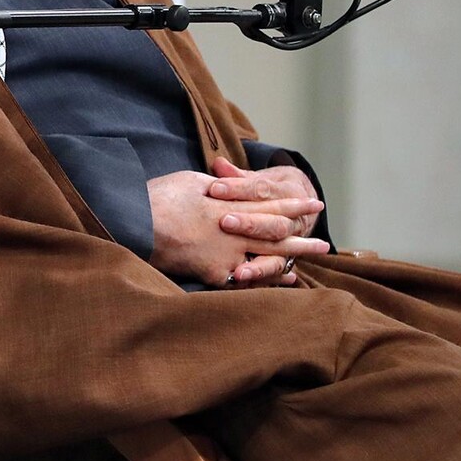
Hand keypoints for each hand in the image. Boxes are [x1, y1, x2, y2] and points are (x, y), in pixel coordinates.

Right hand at [147, 168, 326, 287]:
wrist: (136, 224)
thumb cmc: (157, 198)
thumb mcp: (187, 181)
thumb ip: (212, 184)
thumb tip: (225, 182)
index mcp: (227, 202)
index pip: (268, 202)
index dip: (293, 204)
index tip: (314, 204)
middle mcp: (234, 228)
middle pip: (275, 231)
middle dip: (301, 235)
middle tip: (324, 242)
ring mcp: (227, 251)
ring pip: (267, 256)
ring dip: (292, 257)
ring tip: (311, 259)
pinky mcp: (215, 272)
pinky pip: (245, 279)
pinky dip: (265, 279)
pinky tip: (281, 279)